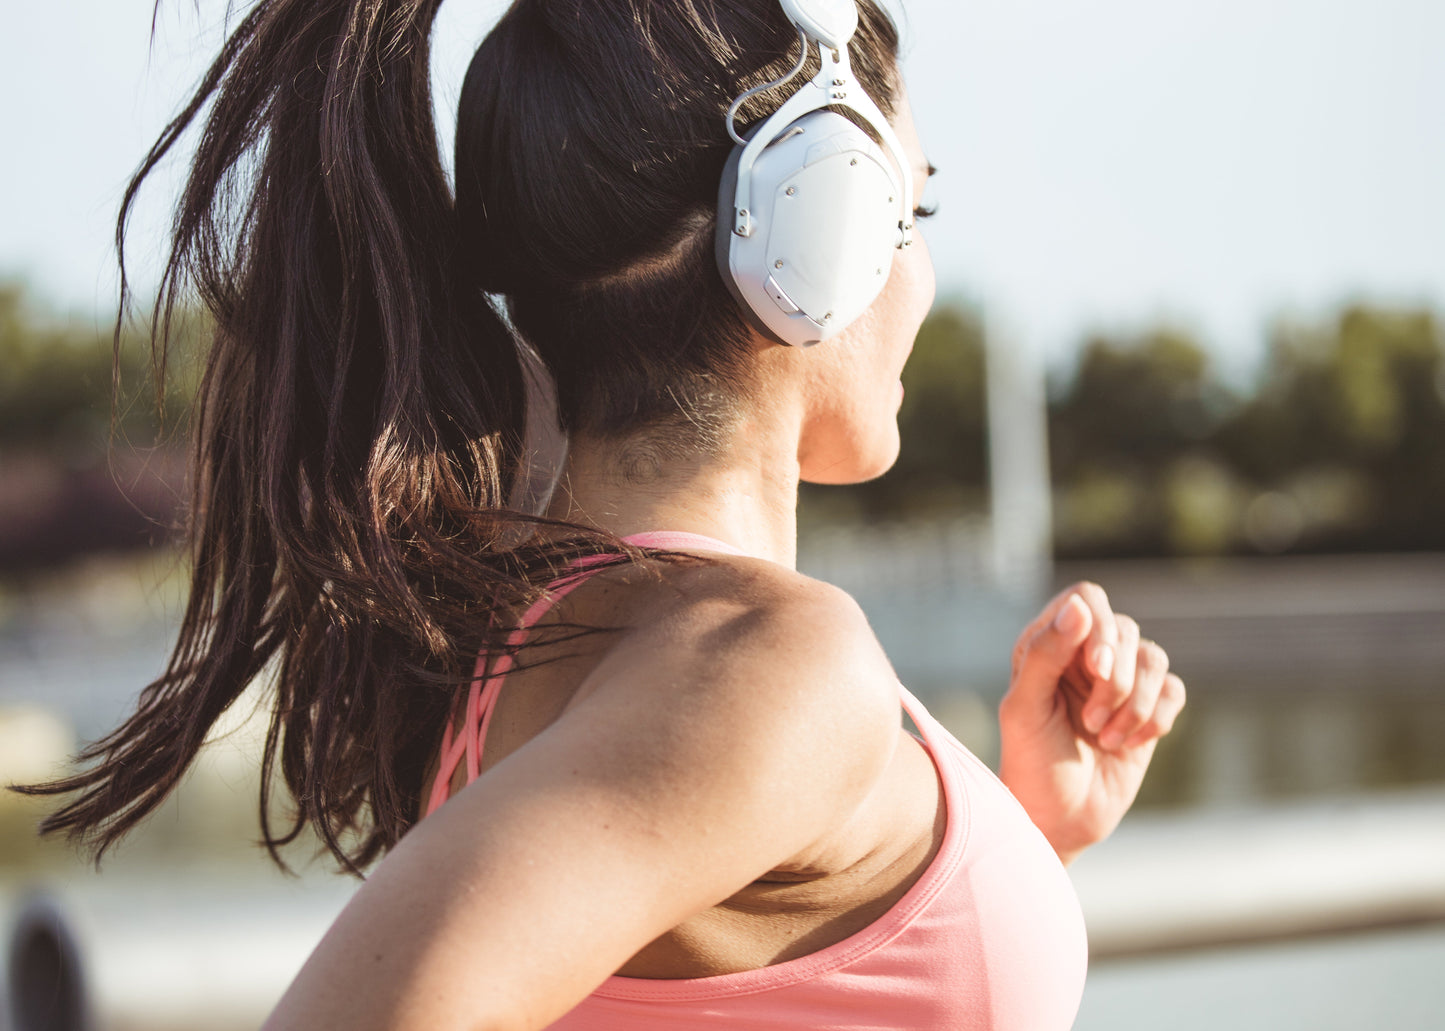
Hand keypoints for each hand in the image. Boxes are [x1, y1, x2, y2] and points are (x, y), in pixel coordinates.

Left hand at [997, 583, 1185, 864]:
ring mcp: (1120, 680)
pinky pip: (1175, 691)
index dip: (1100, 627)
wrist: (1058, 819)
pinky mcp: (1148, 708)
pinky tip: (1128, 745)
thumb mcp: (1026, 709)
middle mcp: (1084, 654)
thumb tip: (1079, 606)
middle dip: (1117, 681)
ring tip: (1105, 739)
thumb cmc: (1030, 762)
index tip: (1097, 669)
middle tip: (1090, 722)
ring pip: (1155, 658)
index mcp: (1046, 644)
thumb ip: (1045, 654)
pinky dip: (1157, 720)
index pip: (1087, 598)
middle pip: (1125, 628)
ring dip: (1136, 705)